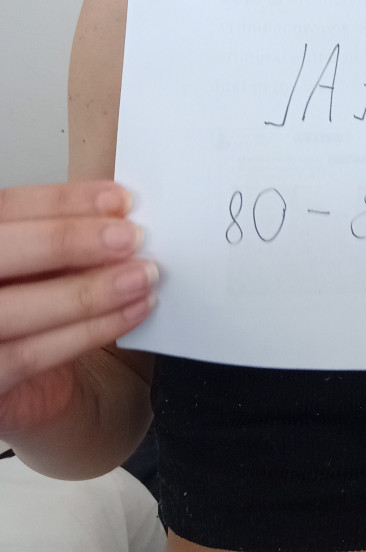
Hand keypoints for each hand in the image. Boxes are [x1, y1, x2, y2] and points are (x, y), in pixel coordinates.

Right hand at [0, 180, 156, 437]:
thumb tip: (119, 217)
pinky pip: (31, 355)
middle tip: (132, 238)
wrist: (15, 375)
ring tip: (142, 278)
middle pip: (6, 250)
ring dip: (91, 292)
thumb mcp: (40, 263)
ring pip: (21, 307)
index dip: (63, 201)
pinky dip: (89, 332)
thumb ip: (63, 241)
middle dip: (72, 241)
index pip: (8, 208)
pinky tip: (131, 312)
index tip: (119, 199)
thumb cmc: (29, 305)